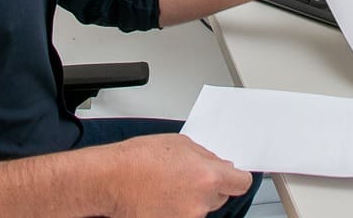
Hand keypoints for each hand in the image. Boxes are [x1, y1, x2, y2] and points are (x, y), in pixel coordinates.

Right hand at [98, 133, 252, 217]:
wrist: (111, 179)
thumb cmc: (138, 159)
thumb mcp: (180, 143)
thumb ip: (205, 156)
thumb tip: (218, 164)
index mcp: (207, 177)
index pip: (241, 183)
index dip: (238, 178)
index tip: (234, 176)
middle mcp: (201, 202)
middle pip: (222, 196)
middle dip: (211, 186)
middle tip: (190, 175)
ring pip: (203, 207)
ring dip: (194, 198)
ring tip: (170, 185)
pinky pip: (186, 215)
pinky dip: (179, 208)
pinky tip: (163, 196)